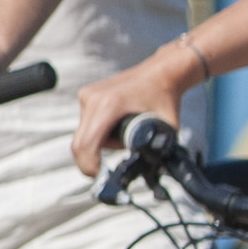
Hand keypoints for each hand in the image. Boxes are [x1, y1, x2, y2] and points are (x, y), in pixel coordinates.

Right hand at [68, 61, 186, 168]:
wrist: (160, 72)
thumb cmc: (165, 96)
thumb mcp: (167, 128)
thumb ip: (159, 151)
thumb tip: (152, 173)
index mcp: (110, 105)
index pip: (87, 143)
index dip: (89, 165)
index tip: (99, 176)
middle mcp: (93, 98)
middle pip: (80, 142)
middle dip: (91, 160)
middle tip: (109, 169)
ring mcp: (87, 95)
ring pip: (82, 134)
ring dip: (98, 144)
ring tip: (126, 136)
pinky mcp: (86, 96)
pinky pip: (85, 124)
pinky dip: (97, 133)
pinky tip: (118, 126)